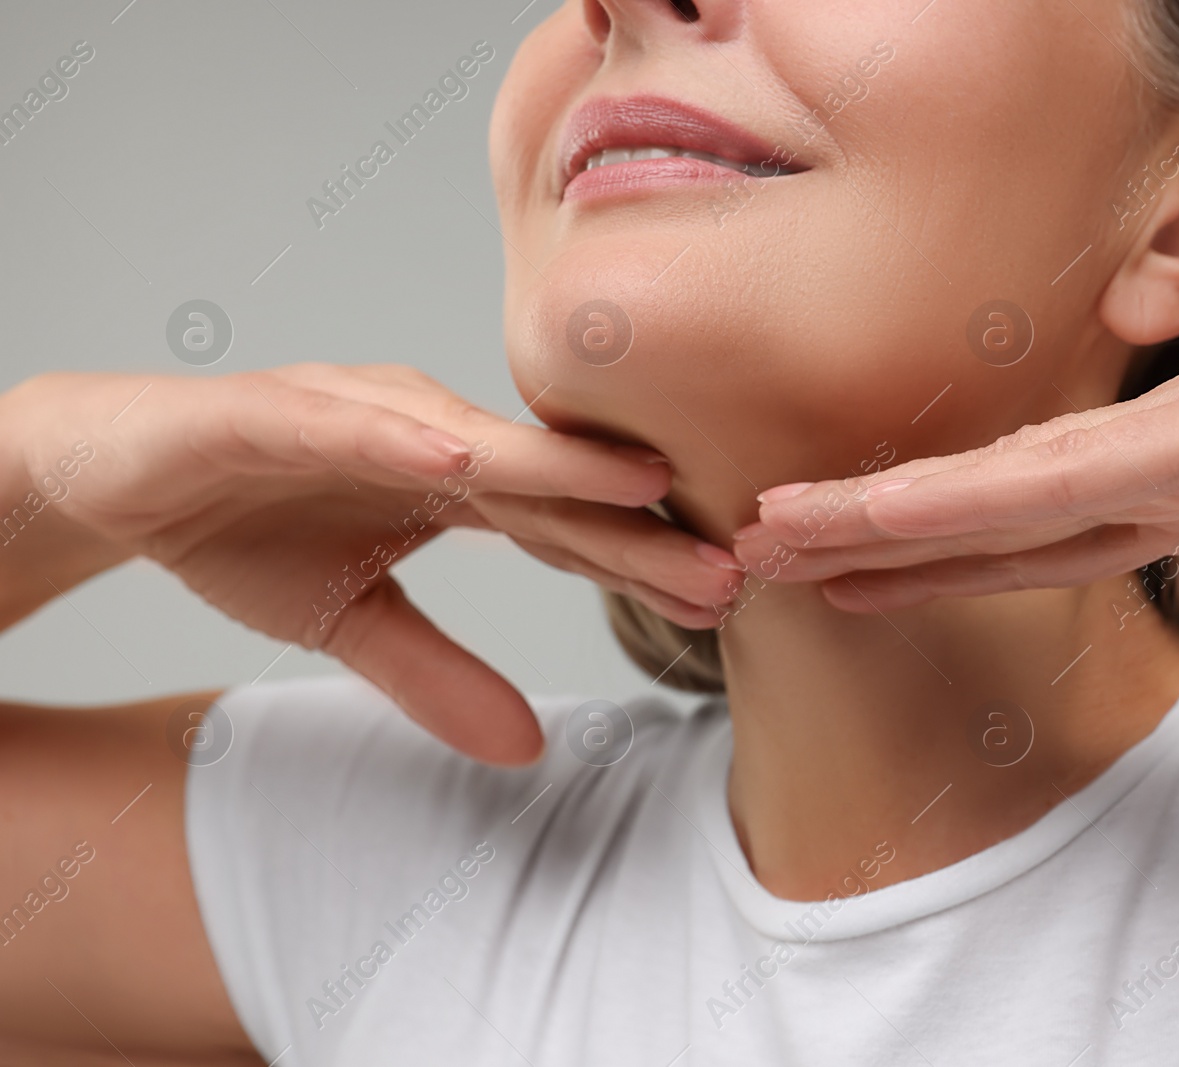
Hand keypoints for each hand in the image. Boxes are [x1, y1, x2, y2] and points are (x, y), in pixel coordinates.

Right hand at [3, 364, 742, 762]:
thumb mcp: (348, 623)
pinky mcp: (271, 409)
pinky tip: (462, 455)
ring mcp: (356, 412)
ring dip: (555, 464)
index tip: (724, 599)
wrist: (114, 475)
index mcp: (452, 480)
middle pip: (548, 486)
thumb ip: (439, 675)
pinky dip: (401, 435)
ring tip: (641, 485)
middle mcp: (424, 433)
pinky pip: (344, 421)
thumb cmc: (243, 525)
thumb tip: (530, 747)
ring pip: (471, 439)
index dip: (641, 563)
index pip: (565, 528)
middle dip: (638, 525)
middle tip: (731, 561)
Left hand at [737, 218, 1178, 759]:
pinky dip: (966, 499)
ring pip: (1003, 485)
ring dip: (879, 515)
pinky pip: (1073, 475)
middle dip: (871, 540)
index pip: (1040, 535)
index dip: (937, 560)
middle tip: (755, 555)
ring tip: (768, 533)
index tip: (851, 579)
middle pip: (989, 510)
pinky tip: (877, 518)